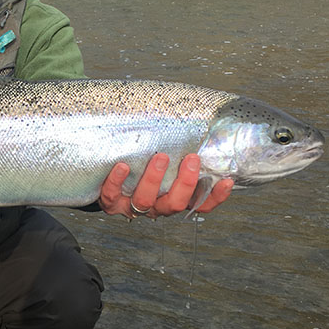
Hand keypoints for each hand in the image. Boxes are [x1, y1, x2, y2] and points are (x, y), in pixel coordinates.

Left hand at [98, 153, 232, 218]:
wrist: (101, 181)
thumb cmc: (140, 166)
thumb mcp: (163, 162)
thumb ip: (179, 150)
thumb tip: (199, 121)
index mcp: (171, 198)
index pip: (200, 204)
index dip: (215, 197)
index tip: (227, 180)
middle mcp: (155, 206)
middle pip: (174, 203)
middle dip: (185, 182)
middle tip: (191, 159)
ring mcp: (131, 206)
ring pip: (145, 201)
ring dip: (154, 179)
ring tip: (160, 157)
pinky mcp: (110, 202)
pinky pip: (112, 196)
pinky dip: (117, 181)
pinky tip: (122, 166)